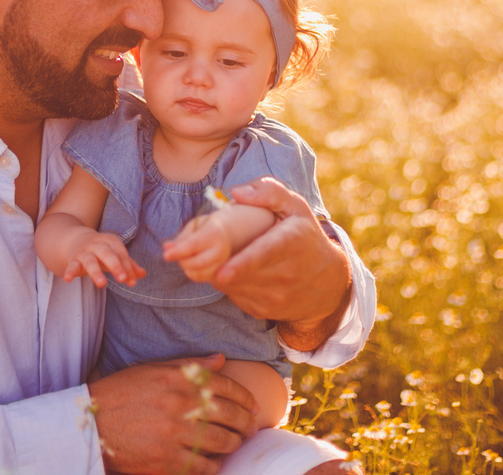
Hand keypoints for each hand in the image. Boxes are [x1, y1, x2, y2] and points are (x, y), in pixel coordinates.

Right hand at [62, 232, 145, 287]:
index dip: (127, 268)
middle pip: (107, 254)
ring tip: (102, 284)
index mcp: (111, 242)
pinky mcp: (74, 259)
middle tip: (122, 279)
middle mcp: (98, 245)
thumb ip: (129, 265)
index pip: (121, 255)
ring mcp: (85, 252)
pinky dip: (70, 271)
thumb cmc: (102, 250)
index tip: (132, 282)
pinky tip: (68, 279)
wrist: (76, 239)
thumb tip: (143, 274)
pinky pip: (72, 266)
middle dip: (115, 266)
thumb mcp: (116, 255)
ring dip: (96, 272)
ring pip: (90, 261)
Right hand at [89, 354, 259, 474]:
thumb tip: (221, 359)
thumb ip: (190, 365)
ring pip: (222, 442)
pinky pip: (203, 466)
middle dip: (246, 423)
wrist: (91, 424)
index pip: (227, 386)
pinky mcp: (167, 460)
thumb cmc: (122, 393)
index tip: (252, 406)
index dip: (245, 398)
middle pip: (229, 415)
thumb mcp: (153, 370)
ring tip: (234, 444)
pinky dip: (214, 465)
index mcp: (179, 379)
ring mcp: (175, 434)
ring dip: (233, 444)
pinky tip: (214, 462)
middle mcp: (181, 404)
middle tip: (250, 429)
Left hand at [162, 214, 232, 282]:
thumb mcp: (193, 227)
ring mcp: (223, 262)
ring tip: (185, 258)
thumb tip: (166, 247)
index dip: (178, 252)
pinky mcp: (221, 271)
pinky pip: (203, 279)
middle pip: (197, 263)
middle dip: (182, 261)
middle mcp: (221, 249)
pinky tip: (190, 265)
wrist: (227, 234)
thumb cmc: (205, 228)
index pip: (193, 245)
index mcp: (214, 233)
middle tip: (176, 254)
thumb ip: (180, 239)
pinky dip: (192, 274)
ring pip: (199, 274)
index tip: (165, 256)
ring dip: (186, 269)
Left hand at [211, 178, 351, 351]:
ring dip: (214, 270)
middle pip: (239, 273)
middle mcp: (285, 274)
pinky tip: (227, 268)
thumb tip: (236, 192)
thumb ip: (270, 191)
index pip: (265, 255)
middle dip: (208, 263)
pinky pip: (233, 295)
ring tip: (204, 254)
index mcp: (291, 243)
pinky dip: (224, 282)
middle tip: (175, 251)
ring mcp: (274, 297)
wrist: (327, 283)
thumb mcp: (296, 207)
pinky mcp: (262, 311)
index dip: (243, 264)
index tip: (223, 271)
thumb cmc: (305, 236)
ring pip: (231, 285)